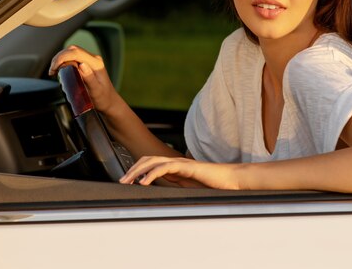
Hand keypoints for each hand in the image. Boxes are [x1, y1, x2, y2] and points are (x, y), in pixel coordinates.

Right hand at [49, 45, 118, 113]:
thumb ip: (90, 78)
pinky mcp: (86, 64)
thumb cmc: (103, 99)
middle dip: (59, 58)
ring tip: (54, 71)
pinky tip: (59, 69)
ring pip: (71, 52)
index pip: (76, 53)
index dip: (62, 58)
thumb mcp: (96, 91)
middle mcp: (93, 59)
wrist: (109, 102)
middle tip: (52, 71)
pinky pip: (72, 57)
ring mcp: (90, 60)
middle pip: (72, 50)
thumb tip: (82, 65)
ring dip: (60, 59)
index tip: (54, 68)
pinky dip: (63, 61)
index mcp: (96, 64)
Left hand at [120, 156, 241, 189]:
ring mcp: (180, 163)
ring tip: (127, 181)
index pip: (151, 163)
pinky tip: (144, 182)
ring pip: (153, 162)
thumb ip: (176, 185)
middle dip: (132, 169)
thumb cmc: (212, 184)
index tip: (126, 181)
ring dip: (138, 171)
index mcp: (174, 167)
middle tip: (121, 181)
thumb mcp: (189, 187)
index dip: (137, 169)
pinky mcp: (186, 167)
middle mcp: (175, 162)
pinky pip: (165, 167)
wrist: (230, 180)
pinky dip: (152, 174)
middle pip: (148, 160)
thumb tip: (162, 192)